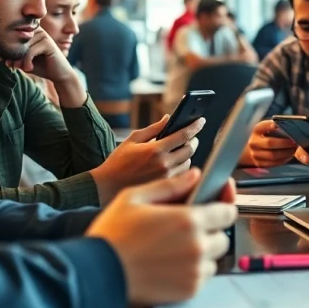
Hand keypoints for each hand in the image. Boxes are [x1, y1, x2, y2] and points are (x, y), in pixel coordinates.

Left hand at [7, 26, 77, 83]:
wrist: (58, 74)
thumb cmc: (39, 65)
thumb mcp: (22, 60)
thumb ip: (12, 56)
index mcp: (29, 31)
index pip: (12, 34)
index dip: (5, 47)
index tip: (3, 60)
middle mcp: (36, 30)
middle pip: (16, 39)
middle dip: (10, 54)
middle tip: (9, 65)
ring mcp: (43, 35)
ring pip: (22, 46)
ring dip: (17, 59)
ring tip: (17, 68)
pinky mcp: (48, 44)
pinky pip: (31, 51)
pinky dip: (26, 62)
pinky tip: (28, 69)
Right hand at [86, 168, 238, 305]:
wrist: (98, 272)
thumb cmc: (113, 233)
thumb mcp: (135, 197)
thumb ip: (170, 186)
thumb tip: (195, 175)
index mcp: (189, 219)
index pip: (228, 212)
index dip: (223, 206)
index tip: (218, 204)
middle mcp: (197, 246)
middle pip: (222, 237)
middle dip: (209, 231)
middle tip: (187, 229)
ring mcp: (194, 271)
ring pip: (214, 258)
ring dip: (203, 252)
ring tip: (176, 248)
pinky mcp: (189, 290)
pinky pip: (203, 277)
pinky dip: (194, 270)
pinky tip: (171, 264)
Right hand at [90, 115, 204, 204]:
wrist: (107, 187)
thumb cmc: (118, 162)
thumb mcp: (132, 140)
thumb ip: (153, 128)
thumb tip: (169, 118)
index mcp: (155, 149)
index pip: (183, 134)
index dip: (195, 126)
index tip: (201, 120)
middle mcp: (164, 164)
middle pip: (190, 149)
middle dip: (192, 140)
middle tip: (191, 136)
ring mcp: (166, 178)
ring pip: (188, 163)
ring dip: (187, 155)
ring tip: (181, 150)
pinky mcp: (166, 189)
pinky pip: (182, 176)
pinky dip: (182, 168)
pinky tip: (176, 164)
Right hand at [239, 120, 297, 167]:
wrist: (257, 148)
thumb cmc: (268, 136)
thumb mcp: (271, 129)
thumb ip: (280, 128)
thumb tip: (293, 133)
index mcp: (257, 130)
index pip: (264, 126)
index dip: (271, 125)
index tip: (279, 125)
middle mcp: (254, 142)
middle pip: (269, 143)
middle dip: (284, 143)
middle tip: (294, 142)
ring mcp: (255, 154)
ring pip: (273, 155)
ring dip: (286, 153)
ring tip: (294, 149)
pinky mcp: (259, 163)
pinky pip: (274, 163)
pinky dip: (284, 159)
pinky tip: (289, 155)